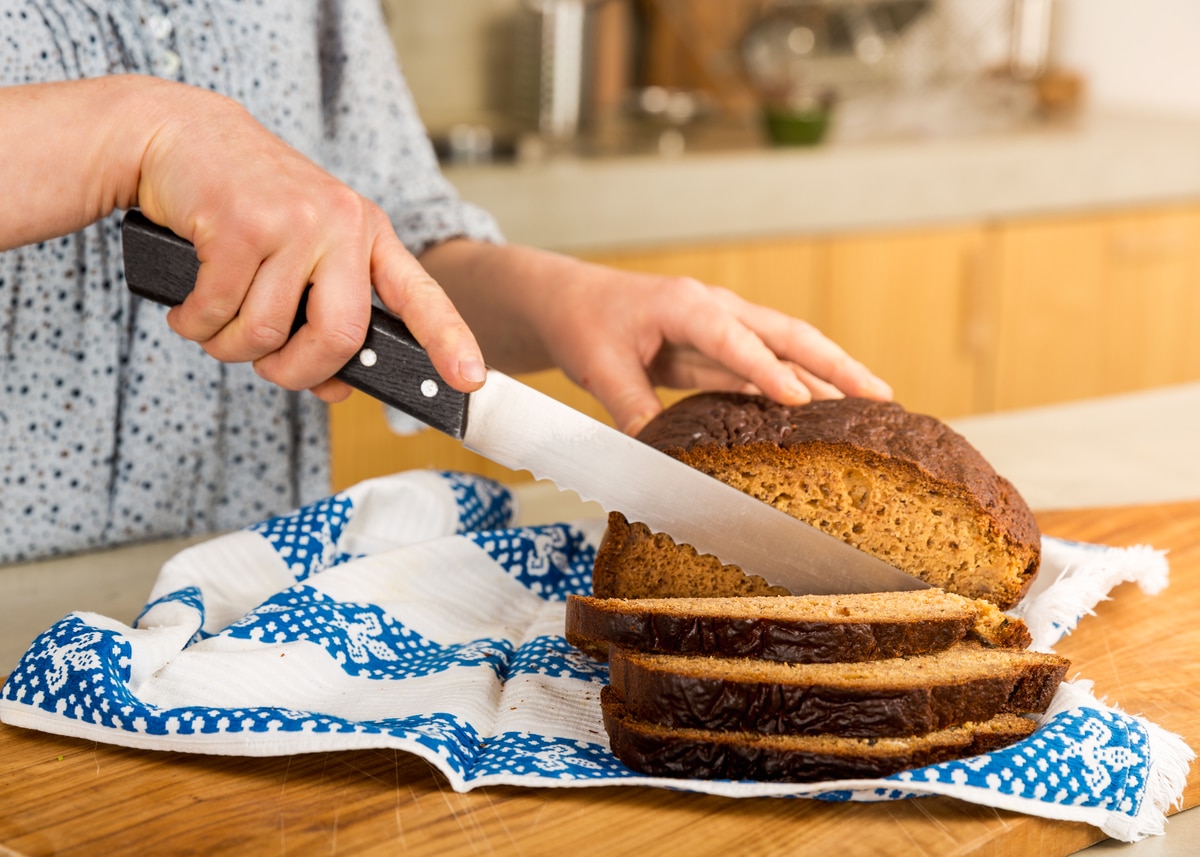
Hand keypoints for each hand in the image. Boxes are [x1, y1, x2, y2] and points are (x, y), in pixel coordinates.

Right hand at [134, 80, 484, 399]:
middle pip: (341, 338)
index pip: (419, 294)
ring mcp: (293, 221)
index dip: (449, 340)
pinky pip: (217, 313)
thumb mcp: (298, 253)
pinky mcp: (239, 223)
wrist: (177, 133)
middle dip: (296, 372)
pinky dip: (195, 325)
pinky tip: (188, 308)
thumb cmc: (242, 205)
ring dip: (229, 347)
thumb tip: (337, 389)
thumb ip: (321, 318)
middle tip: (269, 368)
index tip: (471, 380)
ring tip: (214, 321)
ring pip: (267, 333)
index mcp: (367, 233)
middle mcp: (341, 223)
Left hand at [541, 268, 892, 434]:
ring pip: (786, 351)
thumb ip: (631, 407)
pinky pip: (765, 368)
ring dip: (828, 377)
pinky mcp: (719, 348)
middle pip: (788, 335)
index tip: (799, 400)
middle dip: (836, 364)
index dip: (768, 371)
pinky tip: (821, 414)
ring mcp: (722, 327)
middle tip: (881, 396)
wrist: (570, 299)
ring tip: (872, 408)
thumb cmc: (583, 321)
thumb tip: (656, 455)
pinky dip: (796, 388)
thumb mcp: (598, 366)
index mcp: (686, 305)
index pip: (736, 340)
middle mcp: (716, 310)